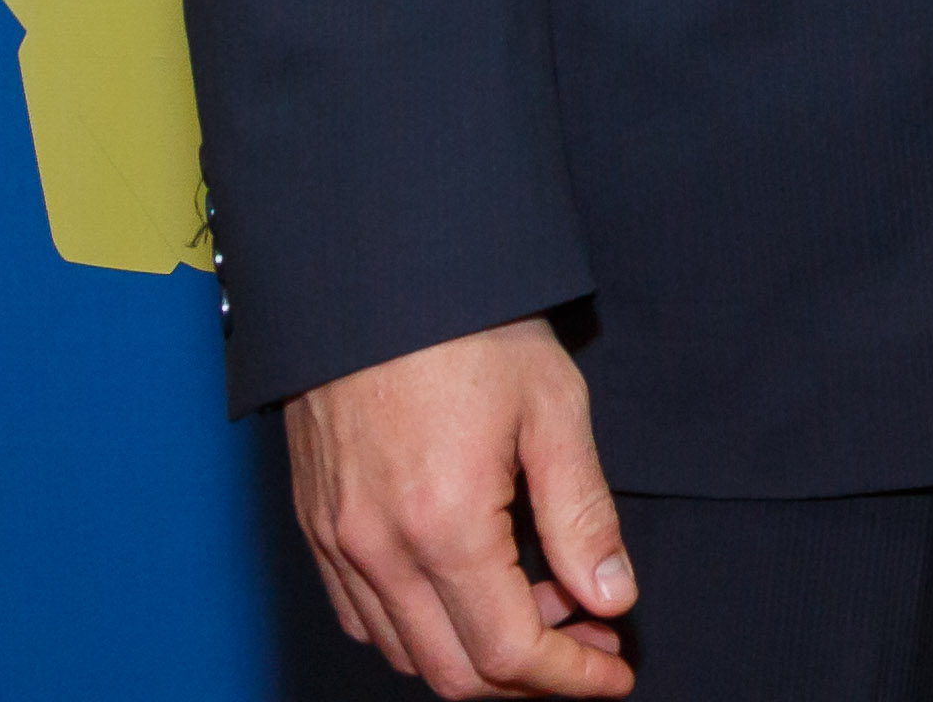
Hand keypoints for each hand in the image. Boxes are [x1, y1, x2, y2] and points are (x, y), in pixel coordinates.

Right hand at [283, 316, 633, 696]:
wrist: (375, 272)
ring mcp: (337, 540)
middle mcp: (377, 549)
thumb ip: (582, 516)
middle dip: (530, 678)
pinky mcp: (316, 524)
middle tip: (590, 642)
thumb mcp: (553, 410)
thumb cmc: (468, 327)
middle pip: (451, 673)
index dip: (570, 677)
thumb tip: (611, 598)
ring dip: (476, 653)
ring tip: (543, 606)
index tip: (615, 672)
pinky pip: (362, 614)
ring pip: (404, 651)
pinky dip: (420, 627)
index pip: (508, 654)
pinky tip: (471, 590)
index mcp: (442, 527)